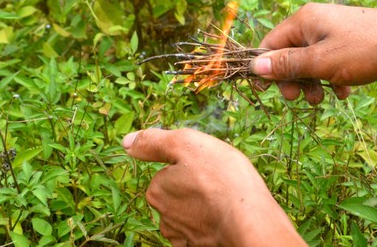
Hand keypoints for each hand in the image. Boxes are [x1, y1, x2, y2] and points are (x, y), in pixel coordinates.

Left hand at [123, 128, 306, 246]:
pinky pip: (201, 230)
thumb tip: (126, 142)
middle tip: (218, 182)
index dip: (190, 165)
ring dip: (204, 206)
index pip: (169, 172)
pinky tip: (224, 217)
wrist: (250, 220)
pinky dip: (211, 224)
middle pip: (179, 194)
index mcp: (157, 190)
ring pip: (190, 212)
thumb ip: (153, 142)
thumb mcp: (186, 144)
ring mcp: (182, 235)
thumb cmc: (221, 178)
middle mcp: (164, 217)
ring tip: (225, 199)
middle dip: (195, 187)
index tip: (207, 167)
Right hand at [251, 3, 376, 103]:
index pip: (270, 43)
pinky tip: (345, 91)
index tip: (264, 93)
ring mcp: (332, 33)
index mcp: (303, 21)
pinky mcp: (348, 44)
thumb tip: (255, 66)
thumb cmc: (366, 49)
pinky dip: (331, 79)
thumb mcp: (322, 62)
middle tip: (299, 99)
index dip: (265, 68)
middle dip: (292, 80)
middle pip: (288, 55)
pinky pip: (328, 63)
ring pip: (309, 62)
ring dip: (311, 83)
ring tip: (323, 99)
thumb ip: (287, 65)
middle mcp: (314, 23)